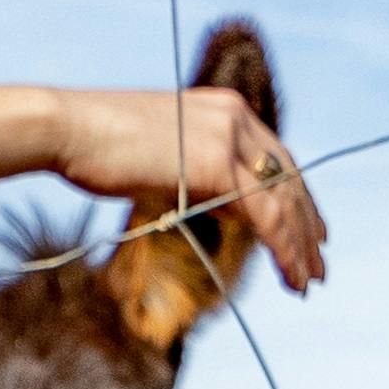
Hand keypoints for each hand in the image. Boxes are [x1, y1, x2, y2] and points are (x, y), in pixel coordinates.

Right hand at [52, 84, 327, 289]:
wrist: (69, 129)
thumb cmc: (98, 145)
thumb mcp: (164, 156)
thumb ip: (199, 171)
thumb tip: (222, 202)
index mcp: (224, 109)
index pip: (276, 157)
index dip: (298, 196)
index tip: (311, 228)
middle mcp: (235, 117)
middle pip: (289, 178)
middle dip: (307, 225)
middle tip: (318, 263)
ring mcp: (228, 137)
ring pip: (283, 200)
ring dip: (300, 245)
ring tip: (308, 280)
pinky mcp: (217, 164)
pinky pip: (264, 213)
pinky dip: (282, 246)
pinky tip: (290, 273)